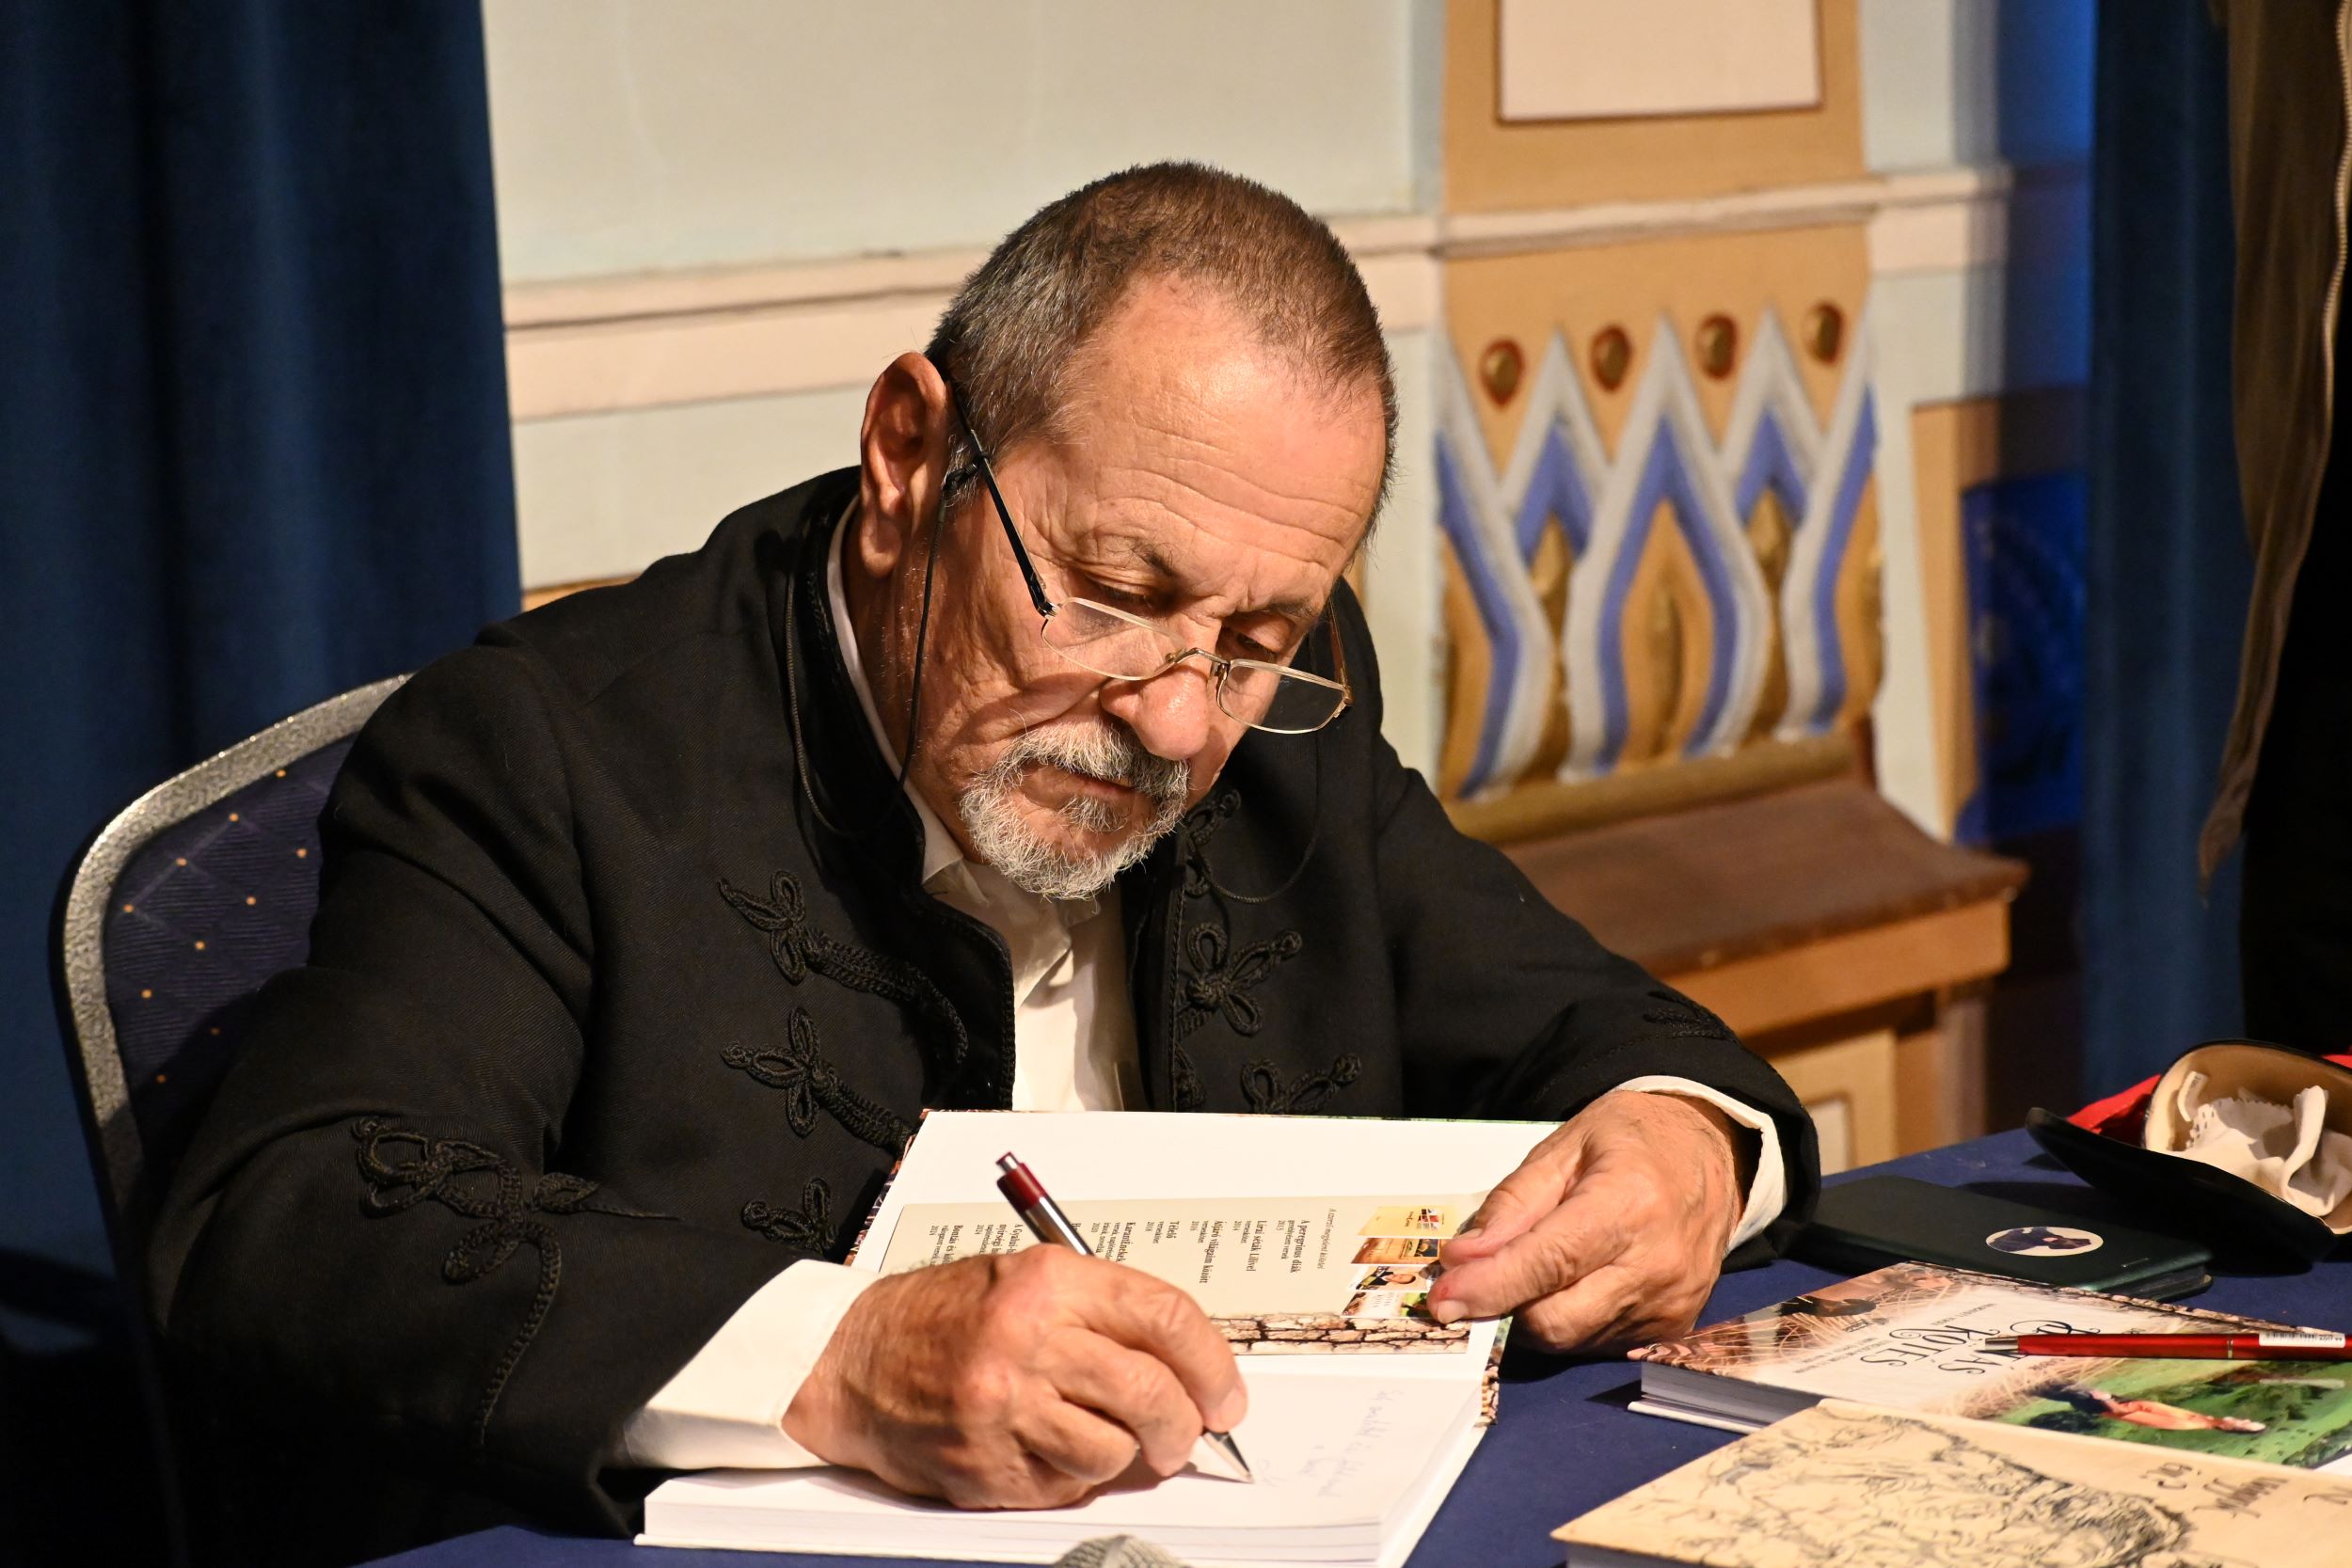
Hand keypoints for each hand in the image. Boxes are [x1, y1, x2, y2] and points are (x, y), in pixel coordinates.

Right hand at [780, 1246, 1246, 1508]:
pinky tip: (1046, 1447)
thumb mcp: (1025, 1280)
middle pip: (1152, 1392)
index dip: (1213, 1363)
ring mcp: (1005, 1407)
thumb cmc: (942, 1318)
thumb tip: (1187, 1369)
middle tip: (1184, 1434)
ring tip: (1102, 1438)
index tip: (1226, 1395)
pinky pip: (1067, 1485)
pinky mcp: (986, 1464)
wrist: (853, 1360)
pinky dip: (1073, 1476)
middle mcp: (1028, 1340)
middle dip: (1184, 1425)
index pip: (1166, 1317)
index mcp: (1048, 1282)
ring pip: (1115, 1450)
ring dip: (1125, 1455)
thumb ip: (1103, 1314)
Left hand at [1425, 1091, 1745, 1352]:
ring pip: (1571, 1339)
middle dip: (1501, 1307)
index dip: (1489, 1287)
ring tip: (1525, 1271)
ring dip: (1530, 1316)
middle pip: (1556, 1318)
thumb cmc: (1633, 1142)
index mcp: (1631, 1203)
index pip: (1548, 1264)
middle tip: (1469, 1283)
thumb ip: (1512, 1204)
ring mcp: (1672, 1303)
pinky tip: (1565, 1284)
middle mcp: (1658, 1263)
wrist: (1713, 1158)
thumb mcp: (1565, 1146)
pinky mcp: (1674, 1328)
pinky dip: (1566, 1321)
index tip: (1442, 1301)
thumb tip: (1463, 1259)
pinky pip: (1596, 1344)